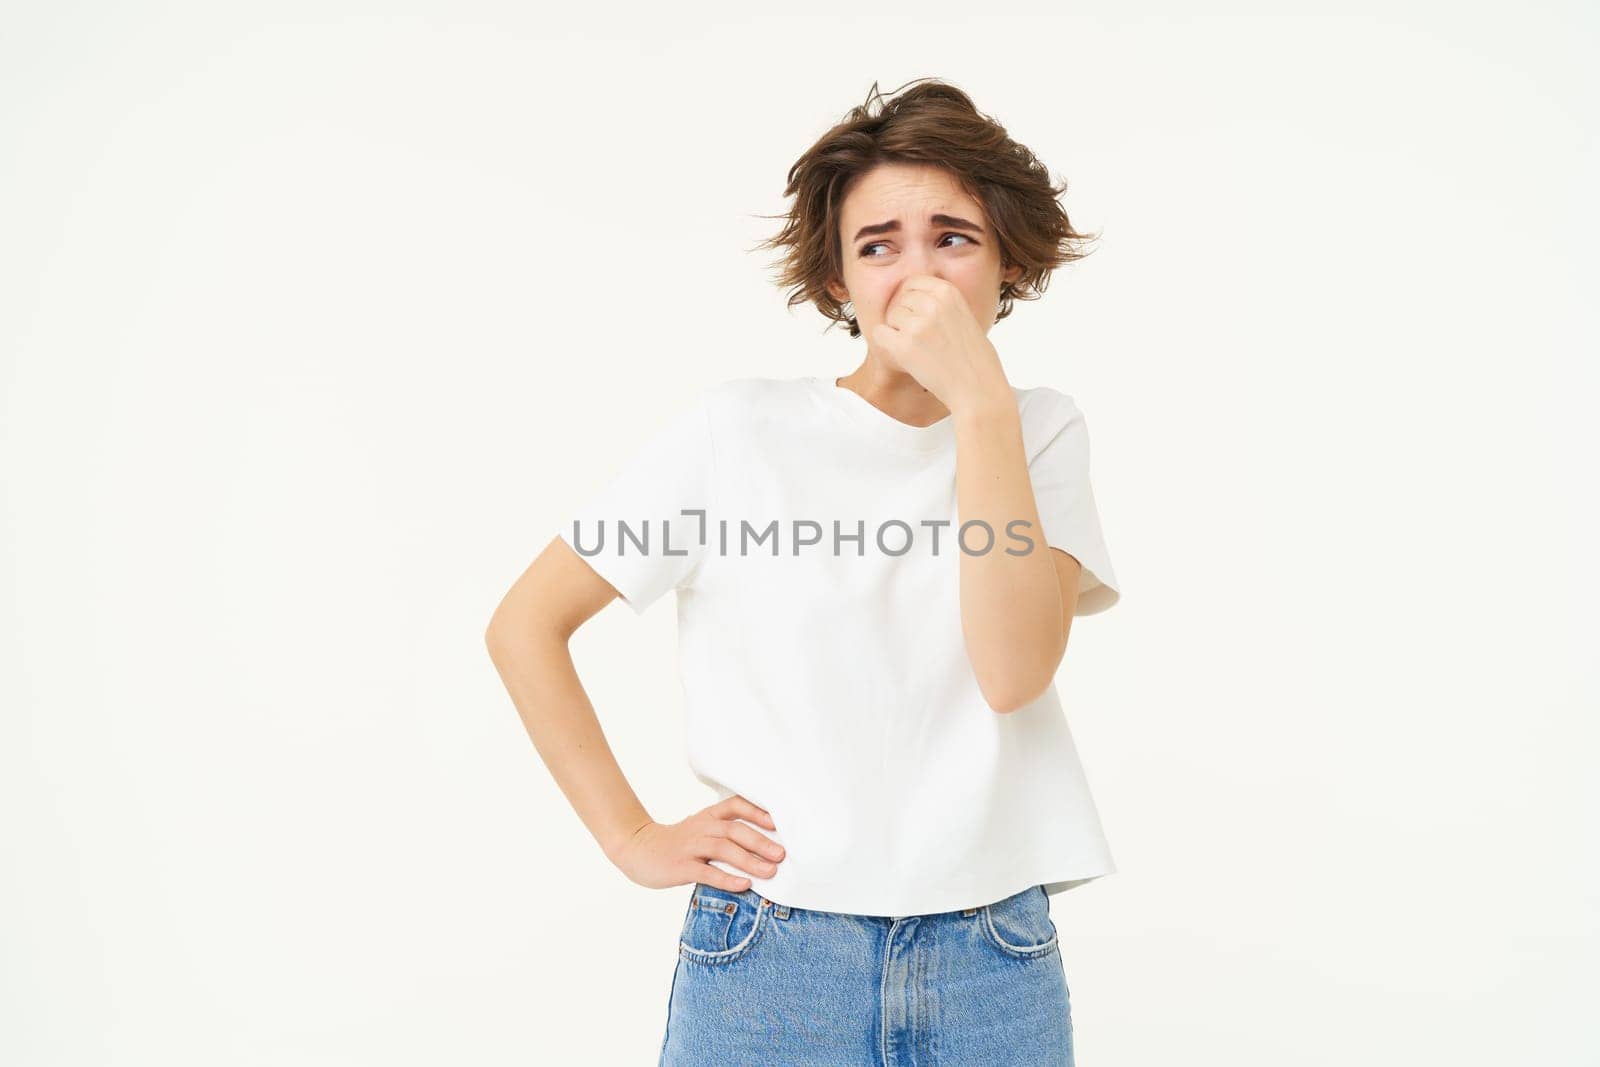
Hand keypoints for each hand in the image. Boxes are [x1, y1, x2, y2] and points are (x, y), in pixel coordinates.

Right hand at [609, 795, 785, 892]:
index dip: (758, 812)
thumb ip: (726, 832)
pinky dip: (727, 879)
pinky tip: (744, 885)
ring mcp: (690, 847)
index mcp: (708, 816)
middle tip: (782, 854)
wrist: (637, 849)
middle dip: (761, 842)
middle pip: (735, 830)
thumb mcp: (701, 829)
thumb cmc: (678, 842)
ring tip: (770, 872)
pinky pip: (707, 873)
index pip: (736, 806)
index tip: (779, 823)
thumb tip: (765, 845)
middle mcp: (701, 828)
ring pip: (724, 850)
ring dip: (749, 861)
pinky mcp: (681, 867)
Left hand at [869, 274, 1011, 415]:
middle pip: (900, 300)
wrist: (978, 388)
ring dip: (898, 332)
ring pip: (891, 317)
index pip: (913, 282)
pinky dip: (887, 344)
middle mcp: (932, 304)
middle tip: (921, 338)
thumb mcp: (965, 316)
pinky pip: (879, 334)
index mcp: (948, 292)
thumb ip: (942, 304)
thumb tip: (915, 296)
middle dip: (906, 317)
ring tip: (919, 349)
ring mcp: (917, 325)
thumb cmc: (976, 358)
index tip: (919, 316)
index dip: (912, 300)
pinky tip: (904, 355)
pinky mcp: (904, 346)